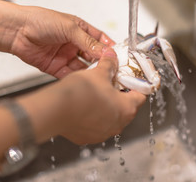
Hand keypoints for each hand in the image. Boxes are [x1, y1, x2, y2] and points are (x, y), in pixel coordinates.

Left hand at [10, 6, 114, 77]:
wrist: (16, 31)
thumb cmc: (39, 20)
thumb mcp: (70, 28)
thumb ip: (89, 42)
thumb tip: (106, 51)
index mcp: (80, 30)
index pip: (100, 40)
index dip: (109, 48)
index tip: (117, 56)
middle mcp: (74, 43)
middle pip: (93, 55)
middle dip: (102, 62)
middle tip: (110, 69)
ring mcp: (65, 56)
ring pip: (83, 67)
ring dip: (90, 71)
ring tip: (97, 76)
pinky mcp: (56, 67)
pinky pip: (70, 74)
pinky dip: (77, 78)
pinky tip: (83, 79)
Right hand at [19, 47, 145, 143]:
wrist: (54, 110)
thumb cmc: (79, 93)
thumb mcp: (99, 73)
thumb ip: (109, 64)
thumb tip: (112, 57)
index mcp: (127, 108)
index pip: (141, 96)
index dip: (136, 85)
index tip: (130, 79)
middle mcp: (118, 124)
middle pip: (127, 107)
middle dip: (121, 94)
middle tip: (112, 82)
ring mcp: (103, 133)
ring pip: (111, 117)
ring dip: (107, 106)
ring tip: (97, 93)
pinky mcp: (88, 137)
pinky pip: (96, 125)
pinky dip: (94, 116)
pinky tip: (85, 105)